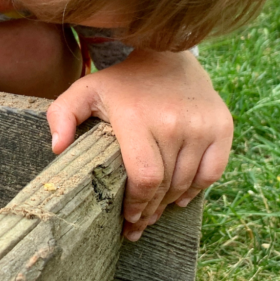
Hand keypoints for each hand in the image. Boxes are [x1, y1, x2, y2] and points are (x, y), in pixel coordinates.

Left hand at [46, 48, 232, 240]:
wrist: (168, 57)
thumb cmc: (122, 83)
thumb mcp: (85, 91)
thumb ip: (62, 116)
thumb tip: (57, 148)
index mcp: (137, 117)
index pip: (144, 176)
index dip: (137, 203)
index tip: (127, 217)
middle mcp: (174, 122)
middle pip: (165, 185)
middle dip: (150, 211)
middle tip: (138, 224)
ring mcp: (202, 125)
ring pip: (187, 183)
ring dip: (170, 204)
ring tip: (154, 214)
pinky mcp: (222, 127)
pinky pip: (212, 173)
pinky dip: (196, 190)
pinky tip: (180, 198)